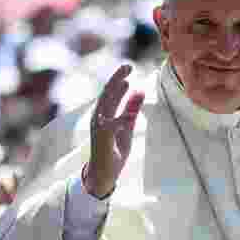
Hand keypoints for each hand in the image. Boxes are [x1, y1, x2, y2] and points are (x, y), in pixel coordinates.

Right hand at [84, 64, 143, 197]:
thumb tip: (140, 90)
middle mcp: (99, 118)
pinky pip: (111, 126)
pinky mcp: (102, 139)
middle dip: (116, 79)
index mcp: (105, 115)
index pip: (111, 93)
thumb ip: (131, 109)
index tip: (129, 68)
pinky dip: (121, 118)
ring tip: (125, 80)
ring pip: (105, 106)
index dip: (118, 79)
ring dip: (115, 92)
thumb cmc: (113, 150)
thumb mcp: (126, 127)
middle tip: (128, 66)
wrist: (104, 174)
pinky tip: (130, 113)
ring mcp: (99, 128)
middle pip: (106, 94)